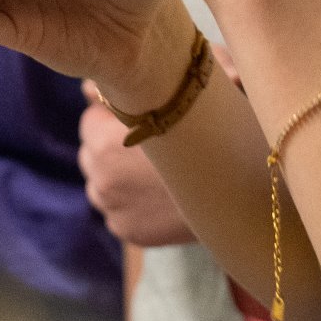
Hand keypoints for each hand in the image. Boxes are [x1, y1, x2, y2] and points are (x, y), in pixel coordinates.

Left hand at [79, 93, 196, 246]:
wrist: (236, 188)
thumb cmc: (205, 133)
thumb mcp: (168, 99)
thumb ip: (119, 93)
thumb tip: (84, 89)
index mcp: (103, 142)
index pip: (90, 119)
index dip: (112, 115)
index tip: (135, 116)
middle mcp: (101, 178)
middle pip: (92, 153)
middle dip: (110, 146)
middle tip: (146, 144)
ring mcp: (114, 208)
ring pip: (102, 183)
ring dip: (117, 176)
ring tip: (150, 171)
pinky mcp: (128, 231)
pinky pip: (117, 211)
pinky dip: (131, 203)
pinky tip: (157, 194)